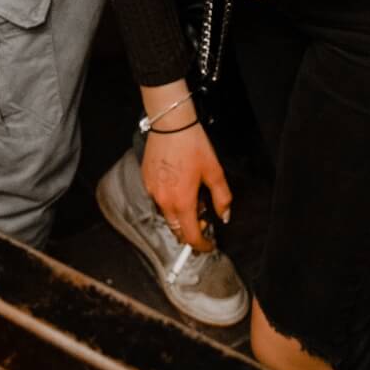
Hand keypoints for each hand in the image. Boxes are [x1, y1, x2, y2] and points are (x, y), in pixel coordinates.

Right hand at [143, 121, 232, 250]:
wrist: (171, 124)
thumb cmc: (192, 144)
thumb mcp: (214, 171)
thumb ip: (222, 197)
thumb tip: (224, 215)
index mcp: (182, 201)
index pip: (191, 236)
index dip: (202, 245)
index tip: (208, 244)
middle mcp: (164, 200)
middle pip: (176, 229)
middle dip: (191, 231)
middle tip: (203, 219)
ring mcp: (152, 191)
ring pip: (166, 215)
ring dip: (179, 215)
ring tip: (191, 196)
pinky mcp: (145, 180)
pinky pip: (157, 200)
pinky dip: (168, 201)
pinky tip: (178, 186)